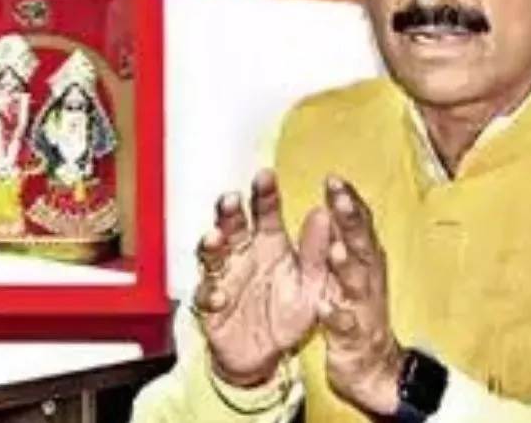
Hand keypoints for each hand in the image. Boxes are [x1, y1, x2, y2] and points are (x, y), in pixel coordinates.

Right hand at [193, 169, 332, 387]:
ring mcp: (224, 279)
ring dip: (212, 245)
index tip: (266, 175)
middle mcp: (243, 255)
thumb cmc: (288, 310)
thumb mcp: (312, 281)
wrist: (269, 354)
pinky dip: (211, 295)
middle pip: (232, 226)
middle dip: (229, 212)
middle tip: (232, 198)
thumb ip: (318, 251)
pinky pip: (206, 299)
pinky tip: (219, 294)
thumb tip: (324, 214)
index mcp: (269, 243)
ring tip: (216, 238)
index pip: (265, 211)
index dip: (264, 194)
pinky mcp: (212, 309)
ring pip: (212, 256)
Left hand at [318, 176, 404, 416]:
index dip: (348, 200)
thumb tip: (338, 200)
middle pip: (360, 243)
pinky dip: (337, 315)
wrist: (373, 366)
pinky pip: (345, 325)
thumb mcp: (353, 269)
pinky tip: (327, 308)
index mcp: (364, 259)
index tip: (334, 177)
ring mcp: (362, 307)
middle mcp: (367, 278)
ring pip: (356, 281)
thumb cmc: (360, 312)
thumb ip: (347, 236)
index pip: (358, 223)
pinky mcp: (353, 337)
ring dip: (347, 264)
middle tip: (337, 195)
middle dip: (350, 219)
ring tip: (335, 247)